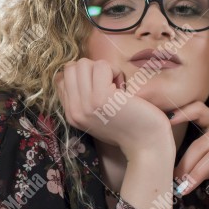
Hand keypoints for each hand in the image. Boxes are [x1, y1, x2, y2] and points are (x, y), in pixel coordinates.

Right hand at [53, 58, 173, 157]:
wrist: (146, 144)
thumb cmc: (128, 127)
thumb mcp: (96, 115)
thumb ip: (83, 98)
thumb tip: (78, 71)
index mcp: (71, 114)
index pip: (61, 79)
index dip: (82, 76)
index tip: (99, 88)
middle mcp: (74, 110)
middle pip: (70, 68)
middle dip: (91, 69)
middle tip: (108, 84)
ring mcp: (86, 104)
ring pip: (83, 64)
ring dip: (103, 69)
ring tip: (115, 86)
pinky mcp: (100, 97)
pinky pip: (101, 66)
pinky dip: (114, 70)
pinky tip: (122, 88)